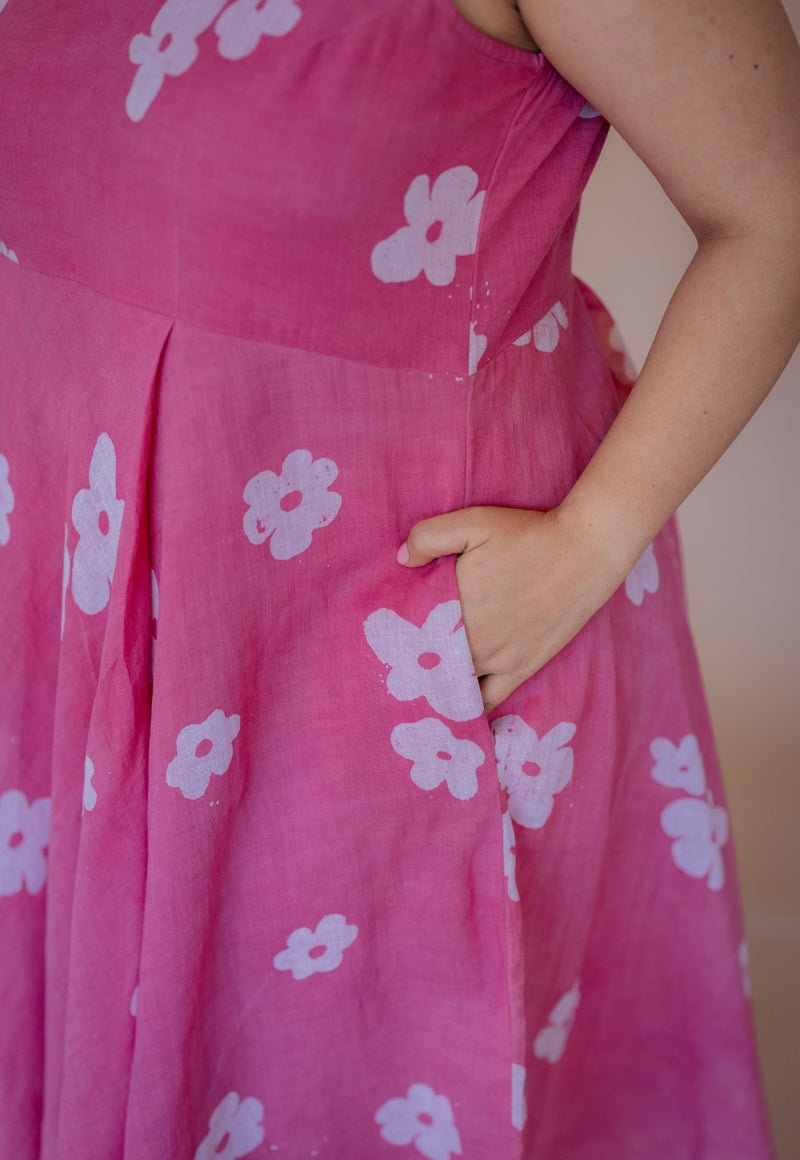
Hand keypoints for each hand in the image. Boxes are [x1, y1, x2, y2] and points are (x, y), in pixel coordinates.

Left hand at [397, 506, 627, 711]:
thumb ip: (429, 536)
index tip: (381, 645)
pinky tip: (457, 713)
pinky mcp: (522, 668)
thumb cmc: (528, 534)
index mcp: (452, 608)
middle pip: (428, 667)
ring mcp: (498, 659)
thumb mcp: (474, 522)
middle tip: (395, 673)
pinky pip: (488, 701)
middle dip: (411, 670)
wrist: (584, 552)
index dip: (394, 642)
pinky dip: (469, 709)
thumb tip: (401, 560)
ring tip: (420, 692)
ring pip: (453, 689)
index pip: (409, 636)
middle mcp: (472, 641)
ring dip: (435, 691)